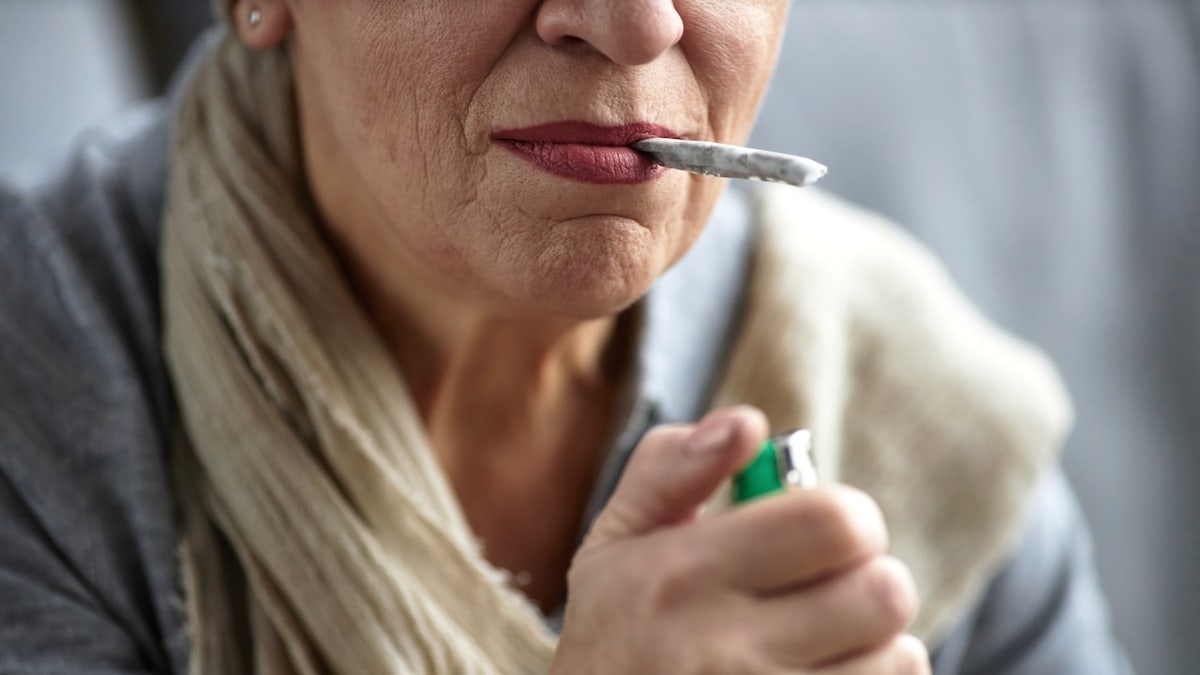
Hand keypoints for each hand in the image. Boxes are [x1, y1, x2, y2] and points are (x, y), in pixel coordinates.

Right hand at [550, 406, 929, 673]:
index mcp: (683, 574)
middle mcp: (727, 651)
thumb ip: (670, 467)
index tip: (822, 532)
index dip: (849, 516)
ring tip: (823, 642)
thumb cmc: (615, 638)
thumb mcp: (614, 544)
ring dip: (876, 641)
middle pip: (883, 592)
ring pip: (898, 654)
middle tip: (830, 587)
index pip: (835, 522)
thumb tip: (747, 423)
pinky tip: (822, 674)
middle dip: (868, 578)